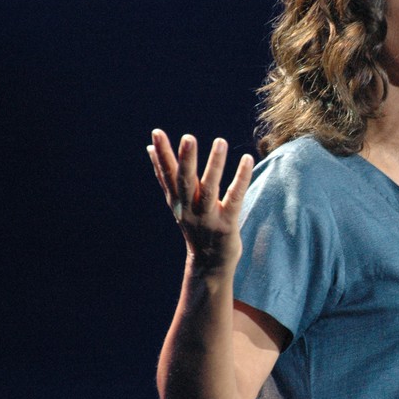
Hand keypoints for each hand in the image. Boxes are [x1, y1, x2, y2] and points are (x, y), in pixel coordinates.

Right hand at [147, 129, 253, 270]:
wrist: (209, 264)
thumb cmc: (195, 226)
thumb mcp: (178, 202)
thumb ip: (166, 176)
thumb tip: (150, 149)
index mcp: (177, 201)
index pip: (167, 175)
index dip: (161, 155)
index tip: (156, 133)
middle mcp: (189, 209)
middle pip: (185, 182)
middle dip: (185, 159)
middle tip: (188, 137)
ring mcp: (208, 217)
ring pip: (210, 188)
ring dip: (215, 165)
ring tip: (220, 141)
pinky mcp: (227, 224)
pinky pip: (235, 198)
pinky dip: (241, 179)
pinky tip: (248, 159)